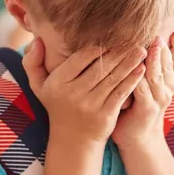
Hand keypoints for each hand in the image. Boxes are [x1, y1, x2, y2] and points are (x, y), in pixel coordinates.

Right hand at [23, 37, 146, 145]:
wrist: (73, 139)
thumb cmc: (57, 104)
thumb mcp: (38, 86)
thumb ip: (32, 62)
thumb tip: (37, 40)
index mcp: (59, 82)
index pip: (79, 59)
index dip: (95, 47)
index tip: (109, 36)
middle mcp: (74, 93)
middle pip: (99, 68)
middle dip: (118, 52)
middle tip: (133, 37)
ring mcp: (91, 105)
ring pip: (113, 78)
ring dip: (129, 63)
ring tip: (141, 50)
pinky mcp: (106, 114)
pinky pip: (121, 93)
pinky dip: (132, 80)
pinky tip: (141, 68)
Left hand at [112, 29, 173, 148]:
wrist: (138, 138)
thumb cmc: (138, 104)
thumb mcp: (148, 82)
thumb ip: (151, 63)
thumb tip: (148, 37)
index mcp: (170, 79)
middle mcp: (168, 87)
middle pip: (167, 63)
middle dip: (164, 47)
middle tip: (160, 32)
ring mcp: (159, 98)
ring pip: (156, 74)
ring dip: (154, 59)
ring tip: (153, 45)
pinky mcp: (147, 108)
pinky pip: (142, 89)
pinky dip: (138, 77)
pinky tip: (136, 67)